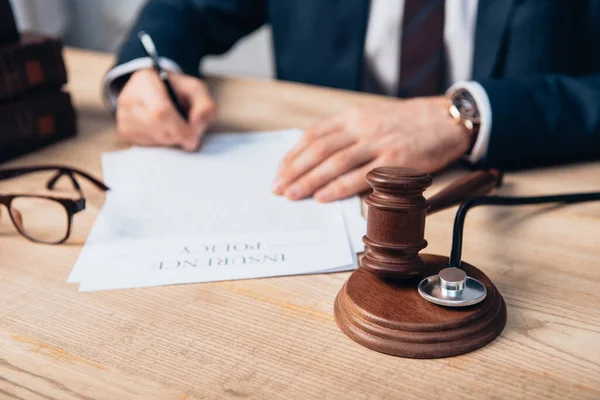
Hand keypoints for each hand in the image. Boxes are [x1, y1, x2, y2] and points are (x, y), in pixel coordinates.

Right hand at [116, 69, 216, 150]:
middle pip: (156, 127)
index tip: (193, 138)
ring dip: (170, 141)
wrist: (155, 89)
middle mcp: (129, 98)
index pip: (160, 112)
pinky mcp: (125, 131)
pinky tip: (164, 131)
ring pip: (152, 140)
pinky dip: (162, 144)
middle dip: (177, 136)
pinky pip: (147, 146)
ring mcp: (123, 116)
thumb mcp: (196, 90)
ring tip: (175, 127)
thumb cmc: (177, 90)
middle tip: (189, 135)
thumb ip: (205, 106)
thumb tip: (197, 126)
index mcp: (145, 81)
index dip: (179, 129)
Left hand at [273, 96, 471, 201]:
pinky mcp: (395, 160)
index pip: (314, 135)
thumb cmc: (407, 122)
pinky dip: (338, 187)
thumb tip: (318, 158)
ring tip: (292, 195)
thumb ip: (346, 132)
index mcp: (353, 115)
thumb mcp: (372, 116)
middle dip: (294, 171)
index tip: (280, 171)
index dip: (293, 154)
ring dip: (309, 181)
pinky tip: (322, 197)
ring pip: (334, 163)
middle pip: (318, 150)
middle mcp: (362, 126)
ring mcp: (378, 142)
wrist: (446, 119)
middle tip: (277, 188)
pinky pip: (361, 177)